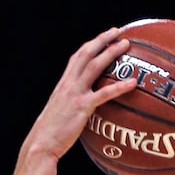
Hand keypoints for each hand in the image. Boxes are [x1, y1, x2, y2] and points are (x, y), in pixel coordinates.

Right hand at [25, 28, 137, 161]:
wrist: (41, 142)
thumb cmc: (51, 132)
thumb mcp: (59, 110)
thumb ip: (71, 102)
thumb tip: (83, 105)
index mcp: (64, 83)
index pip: (78, 56)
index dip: (92, 44)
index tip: (104, 36)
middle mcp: (69, 83)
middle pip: (87, 53)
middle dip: (102, 39)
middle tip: (118, 32)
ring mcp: (75, 93)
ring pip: (95, 66)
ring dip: (111, 52)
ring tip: (126, 44)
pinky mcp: (82, 107)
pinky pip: (104, 94)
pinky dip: (119, 87)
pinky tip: (132, 83)